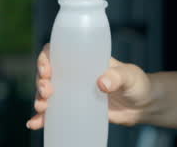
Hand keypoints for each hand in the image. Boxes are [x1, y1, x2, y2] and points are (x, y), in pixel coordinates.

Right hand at [26, 42, 157, 129]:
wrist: (142, 105)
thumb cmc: (137, 83)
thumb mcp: (129, 76)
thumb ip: (117, 76)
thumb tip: (101, 82)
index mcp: (83, 59)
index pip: (57, 52)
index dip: (46, 58)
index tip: (46, 70)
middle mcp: (74, 75)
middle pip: (47, 73)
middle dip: (40, 82)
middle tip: (46, 92)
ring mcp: (72, 93)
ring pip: (47, 93)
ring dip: (39, 99)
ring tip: (41, 108)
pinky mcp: (75, 110)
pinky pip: (54, 113)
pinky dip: (42, 118)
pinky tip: (34, 124)